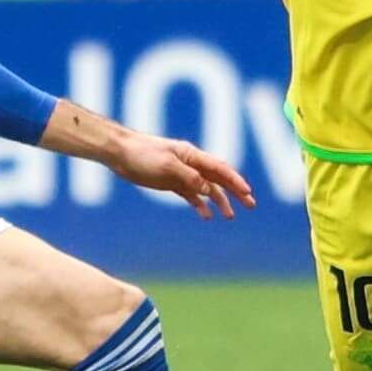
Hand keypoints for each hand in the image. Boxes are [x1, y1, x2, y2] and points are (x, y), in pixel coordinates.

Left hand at [108, 133, 254, 219]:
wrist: (120, 153)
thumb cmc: (142, 155)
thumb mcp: (167, 166)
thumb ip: (189, 177)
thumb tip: (208, 189)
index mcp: (192, 155)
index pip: (220, 169)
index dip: (236, 181)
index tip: (248, 193)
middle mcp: (191, 164)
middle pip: (219, 179)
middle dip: (236, 192)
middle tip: (251, 205)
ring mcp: (182, 174)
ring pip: (206, 189)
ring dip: (219, 201)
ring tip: (229, 217)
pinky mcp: (171, 182)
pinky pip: (190, 195)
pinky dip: (200, 205)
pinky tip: (206, 216)